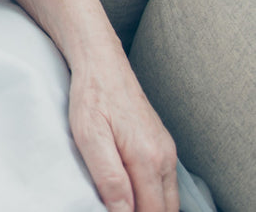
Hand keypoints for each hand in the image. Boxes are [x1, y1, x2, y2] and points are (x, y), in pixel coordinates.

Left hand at [68, 60, 177, 211]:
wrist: (101, 62)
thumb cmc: (91, 95)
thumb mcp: (89, 135)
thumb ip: (109, 177)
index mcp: (148, 158)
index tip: (112, 211)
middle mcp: (164, 157)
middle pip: (165, 209)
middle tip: (115, 208)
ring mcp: (167, 150)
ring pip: (168, 198)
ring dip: (150, 206)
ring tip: (122, 202)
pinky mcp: (162, 144)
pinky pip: (165, 182)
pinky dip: (153, 194)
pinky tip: (132, 190)